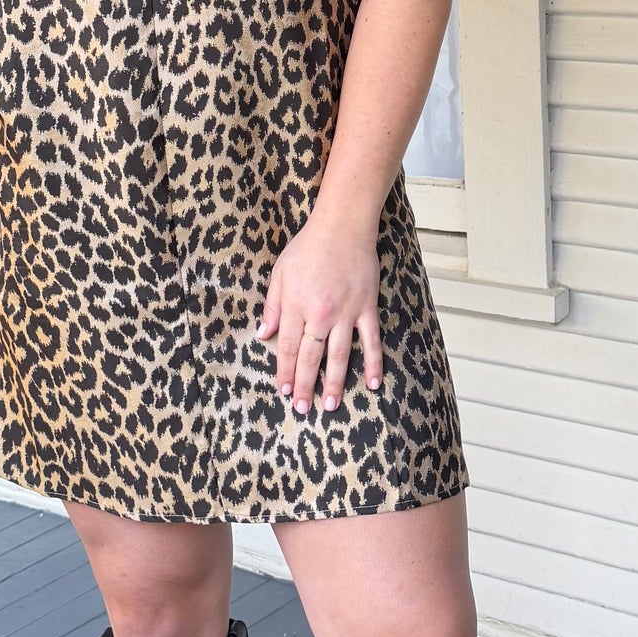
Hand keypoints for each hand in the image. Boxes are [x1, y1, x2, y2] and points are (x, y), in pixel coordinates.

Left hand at [256, 209, 381, 415]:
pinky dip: (373, 363)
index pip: (289, 347)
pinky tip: (373, 383)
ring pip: (339, 355)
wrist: (342, 227)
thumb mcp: (280, 274)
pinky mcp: (367, 308)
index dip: (286, 371)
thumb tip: (263, 335)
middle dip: (305, 385)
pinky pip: (371, 341)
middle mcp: (320, 315)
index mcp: (296, 306)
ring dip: (334, 382)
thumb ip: (272, 307)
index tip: (284, 391)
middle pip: (311, 357)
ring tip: (329, 406)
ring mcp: (346, 313)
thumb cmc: (307, 248)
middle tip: (303, 409)